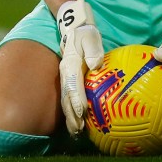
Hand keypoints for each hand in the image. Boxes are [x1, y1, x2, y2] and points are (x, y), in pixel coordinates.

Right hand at [56, 0, 104, 134]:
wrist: (74, 28)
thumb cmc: (85, 33)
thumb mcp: (90, 37)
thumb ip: (93, 49)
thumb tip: (96, 64)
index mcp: (70, 64)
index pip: (73, 84)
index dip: (76, 99)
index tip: (81, 112)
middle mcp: (65, 74)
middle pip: (67, 97)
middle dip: (71, 115)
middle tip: (78, 130)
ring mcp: (65, 79)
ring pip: (66, 101)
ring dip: (70, 117)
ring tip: (76, 133)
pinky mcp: (69, 81)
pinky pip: (70, 98)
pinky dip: (72, 112)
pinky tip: (79, 124)